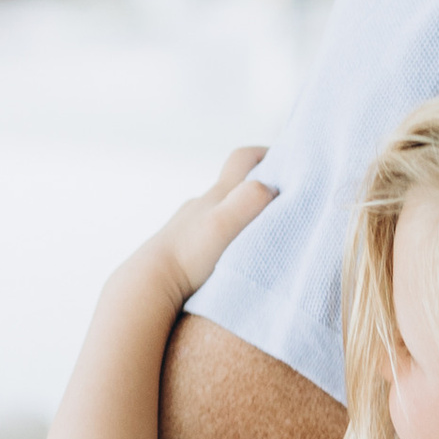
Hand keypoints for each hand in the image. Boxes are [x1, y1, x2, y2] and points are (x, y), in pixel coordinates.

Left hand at [147, 146, 273, 297]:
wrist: (149, 284)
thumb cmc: (188, 255)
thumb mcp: (224, 223)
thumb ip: (250, 200)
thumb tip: (271, 188)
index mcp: (217, 194)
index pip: (243, 158)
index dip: (266, 154)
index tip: (288, 164)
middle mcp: (202, 205)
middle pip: (235, 185)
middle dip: (260, 188)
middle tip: (284, 203)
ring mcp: (192, 228)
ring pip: (224, 213)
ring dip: (245, 217)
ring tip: (265, 236)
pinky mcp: (186, 251)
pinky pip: (213, 237)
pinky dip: (229, 240)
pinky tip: (237, 258)